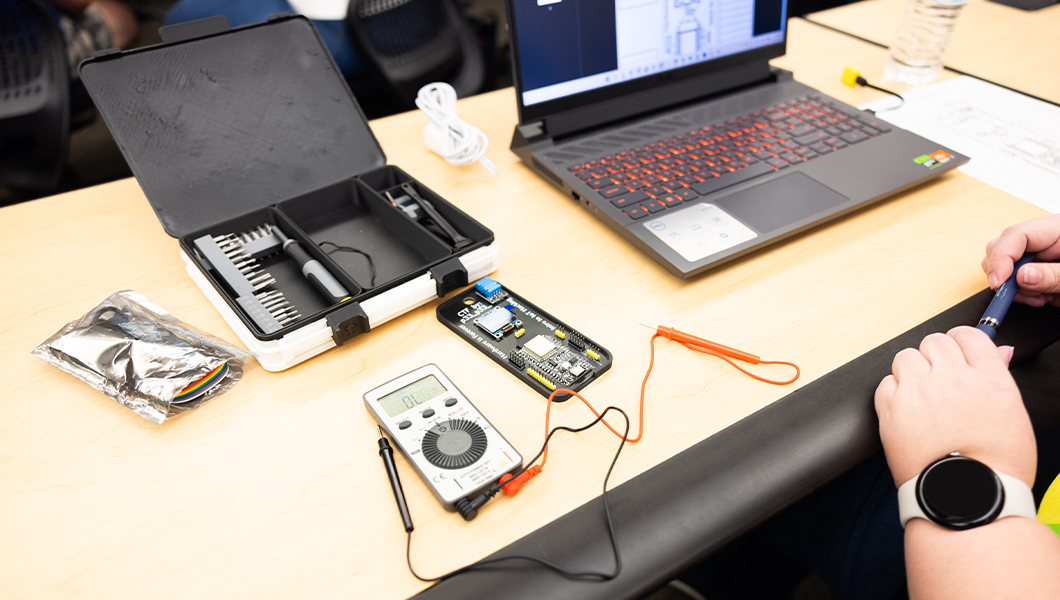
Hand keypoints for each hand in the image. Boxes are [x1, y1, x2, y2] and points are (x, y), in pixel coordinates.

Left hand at [874, 326, 1035, 487]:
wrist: (965, 499)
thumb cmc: (994, 468)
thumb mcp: (1012, 417)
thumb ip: (997, 378)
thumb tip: (992, 350)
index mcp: (989, 380)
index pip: (970, 336)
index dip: (960, 342)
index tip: (955, 353)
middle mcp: (952, 380)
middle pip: (934, 342)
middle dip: (935, 357)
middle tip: (938, 380)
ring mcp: (920, 392)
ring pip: (906, 357)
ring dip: (912, 372)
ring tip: (922, 398)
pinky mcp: (892, 409)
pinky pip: (885, 383)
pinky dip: (893, 393)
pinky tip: (906, 413)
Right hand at [982, 214, 1059, 306]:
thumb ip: (1053, 275)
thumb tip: (1021, 276)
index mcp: (1056, 229)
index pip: (1015, 235)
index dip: (1001, 258)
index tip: (998, 282)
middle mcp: (1042, 239)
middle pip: (1002, 249)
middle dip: (1005, 274)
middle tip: (1019, 293)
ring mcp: (1038, 254)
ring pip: (1003, 265)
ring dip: (1012, 287)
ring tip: (1038, 296)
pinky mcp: (1036, 270)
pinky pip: (1012, 278)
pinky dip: (1020, 293)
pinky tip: (1038, 297)